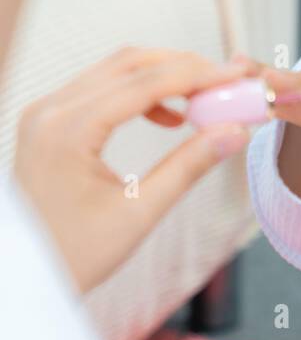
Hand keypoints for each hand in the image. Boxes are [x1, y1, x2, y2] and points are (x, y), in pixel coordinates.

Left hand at [14, 46, 257, 293]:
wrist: (25, 275)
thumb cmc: (72, 255)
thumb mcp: (138, 213)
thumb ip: (188, 167)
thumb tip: (234, 132)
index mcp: (68, 132)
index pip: (145, 83)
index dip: (198, 74)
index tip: (237, 75)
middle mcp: (50, 111)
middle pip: (130, 63)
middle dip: (184, 67)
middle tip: (227, 82)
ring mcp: (45, 112)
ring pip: (115, 70)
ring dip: (163, 76)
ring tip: (204, 100)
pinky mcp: (48, 120)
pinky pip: (100, 87)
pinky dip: (139, 91)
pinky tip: (168, 117)